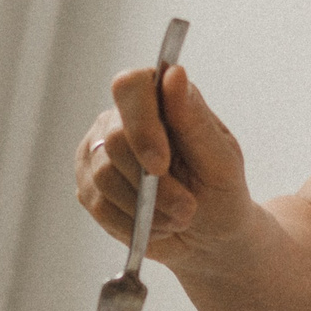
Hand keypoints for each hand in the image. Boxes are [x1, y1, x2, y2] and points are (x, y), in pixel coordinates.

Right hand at [73, 64, 253, 274]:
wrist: (209, 236)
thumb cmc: (220, 192)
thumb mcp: (221, 160)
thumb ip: (194, 120)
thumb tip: (174, 74)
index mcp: (158, 99)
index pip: (130, 87)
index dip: (141, 125)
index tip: (160, 164)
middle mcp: (120, 119)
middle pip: (114, 140)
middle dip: (153, 185)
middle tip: (186, 209)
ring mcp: (98, 152)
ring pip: (104, 177)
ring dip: (146, 209)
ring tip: (177, 218)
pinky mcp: (88, 187)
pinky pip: (99, 206)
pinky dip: (132, 224)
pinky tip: (155, 225)